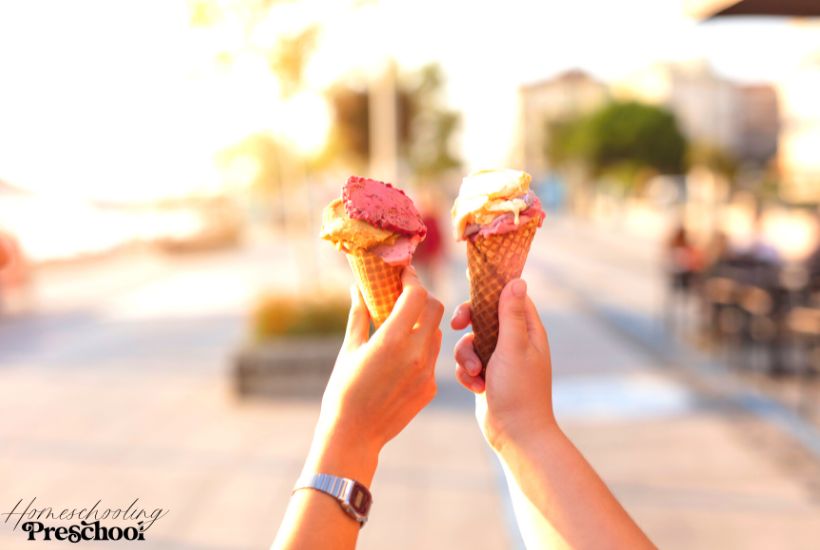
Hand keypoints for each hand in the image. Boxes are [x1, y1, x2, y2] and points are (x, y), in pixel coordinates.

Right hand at [318, 267, 443, 456]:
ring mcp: (426, 373)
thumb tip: (359, 286)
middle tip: (404, 296)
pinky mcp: (430, 388)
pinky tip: (401, 356)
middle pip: (435, 308)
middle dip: (421, 297)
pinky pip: (432, 357)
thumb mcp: (349, 348)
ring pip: (437, 332)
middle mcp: (415, 354)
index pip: (417, 295)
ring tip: (401, 326)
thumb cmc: (344, 390)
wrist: (354, 435)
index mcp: (392, 340)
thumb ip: (360, 314)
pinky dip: (421, 348)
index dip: (412, 279)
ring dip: (423, 322)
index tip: (403, 274)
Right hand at [450, 279, 554, 452]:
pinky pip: (467, 362)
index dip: (491, 287)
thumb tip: (518, 280)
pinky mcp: (487, 375)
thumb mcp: (513, 347)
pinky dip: (467, 373)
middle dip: (468, 322)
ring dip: (466, 356)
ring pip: (470, 340)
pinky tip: (476, 388)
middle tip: (457, 324)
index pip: (510, 296)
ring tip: (475, 374)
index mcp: (528, 331)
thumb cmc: (519, 390)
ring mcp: (500, 359)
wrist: (515, 434)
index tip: (470, 278)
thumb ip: (511, 314)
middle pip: (484, 315)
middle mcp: (515, 341)